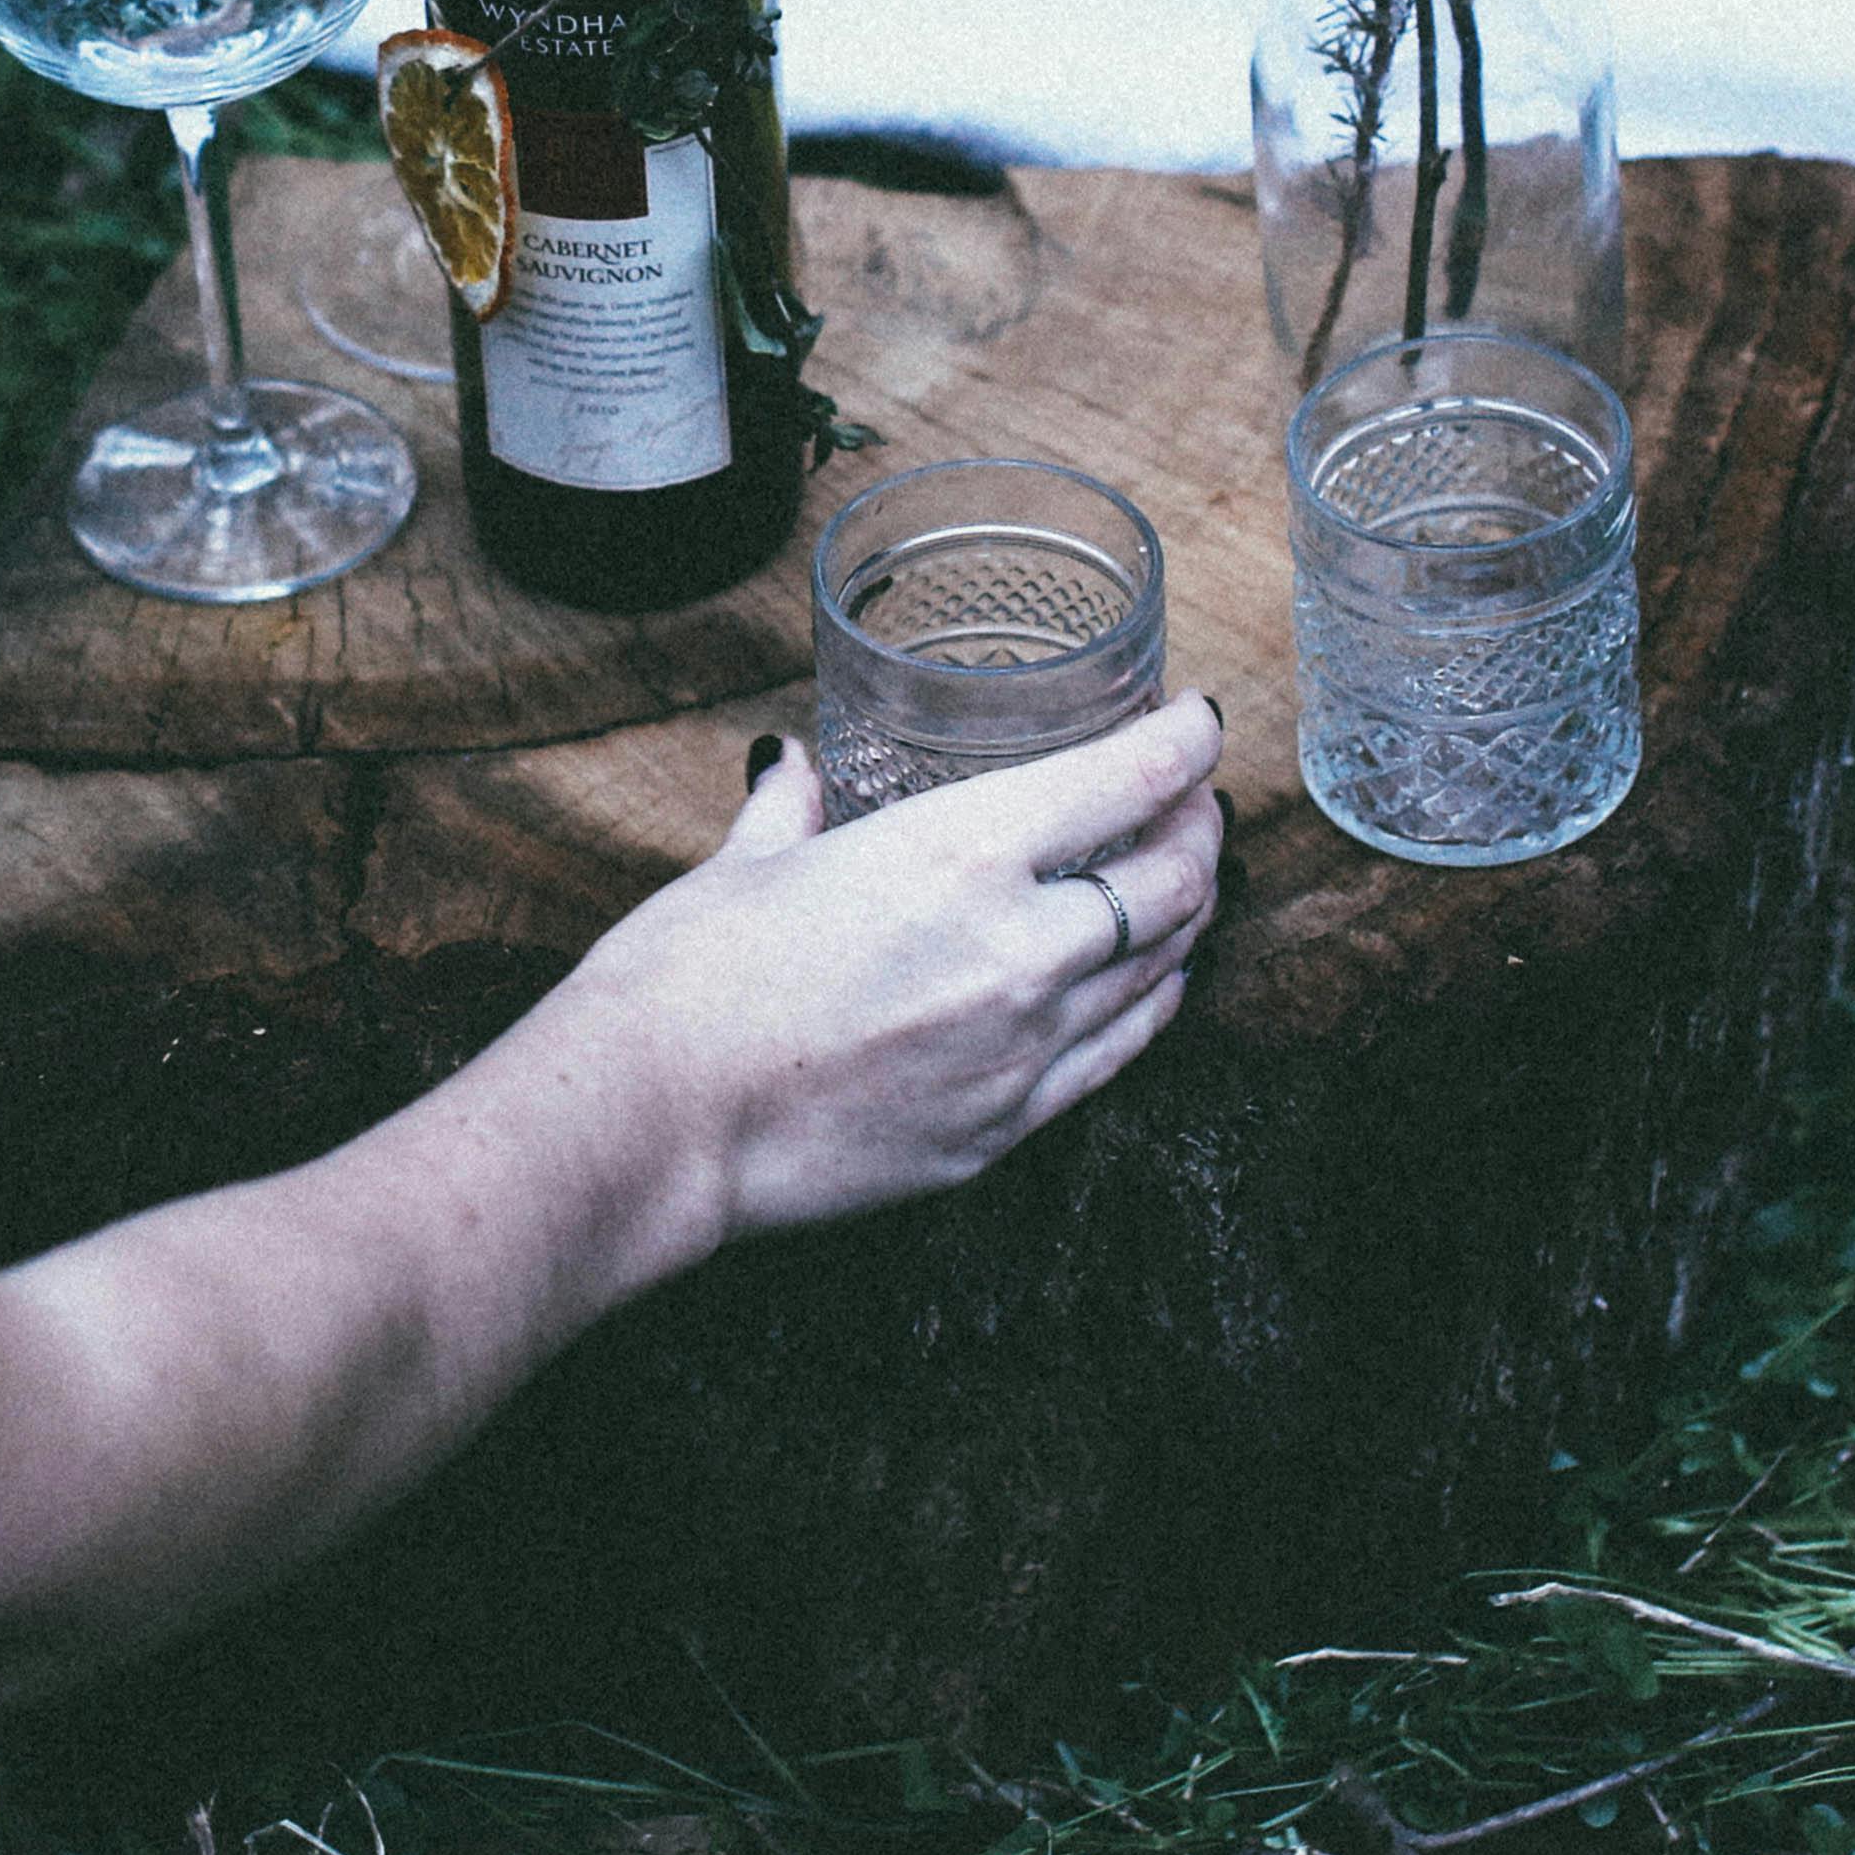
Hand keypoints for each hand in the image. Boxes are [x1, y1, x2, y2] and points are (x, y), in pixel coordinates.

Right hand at [530, 694, 1225, 1243]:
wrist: (656, 1123)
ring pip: (1159, 971)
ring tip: (1183, 887)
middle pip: (1170, 882)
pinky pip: (1115, 1056)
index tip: (1198, 725)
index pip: (1126, 781)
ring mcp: (1021, 1049)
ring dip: (1186, 919)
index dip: (1183, 744)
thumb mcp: (748, 864)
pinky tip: (1148, 987)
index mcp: (959, 853)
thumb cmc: (689, 980)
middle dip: (1198, 832)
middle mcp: (1018, 948)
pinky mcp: (1003, 1130)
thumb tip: (787, 770)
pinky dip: (1148, 1007)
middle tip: (1193, 808)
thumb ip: (791, 811)